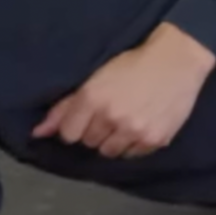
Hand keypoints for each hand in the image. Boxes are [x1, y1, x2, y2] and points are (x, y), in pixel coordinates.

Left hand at [33, 23, 215, 158]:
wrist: (178, 60)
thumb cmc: (135, 63)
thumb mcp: (96, 78)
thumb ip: (66, 107)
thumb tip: (37, 133)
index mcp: (92, 98)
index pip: (68, 134)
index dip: (75, 126)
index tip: (87, 116)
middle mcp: (111, 117)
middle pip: (88, 143)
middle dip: (95, 131)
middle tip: (111, 113)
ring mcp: (134, 131)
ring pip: (109, 152)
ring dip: (113, 140)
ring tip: (126, 121)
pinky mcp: (155, 139)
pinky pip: (132, 154)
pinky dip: (133, 144)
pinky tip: (141, 125)